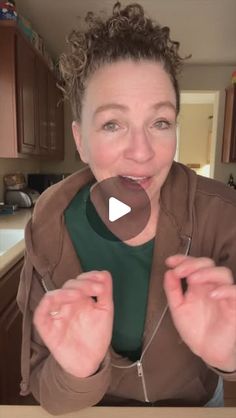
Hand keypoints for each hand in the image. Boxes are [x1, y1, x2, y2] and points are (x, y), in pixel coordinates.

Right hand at [33, 270, 113, 377]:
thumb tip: (105, 273)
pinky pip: (40, 312)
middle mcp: (66, 304)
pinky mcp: (46, 328)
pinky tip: (60, 300)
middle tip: (97, 289)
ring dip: (67, 292)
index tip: (102, 280)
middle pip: (68, 286)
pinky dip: (47, 303)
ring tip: (81, 295)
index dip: (89, 277)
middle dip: (83, 284)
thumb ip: (105, 293)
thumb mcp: (105, 312)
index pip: (80, 281)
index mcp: (79, 299)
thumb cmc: (96, 336)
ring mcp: (56, 315)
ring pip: (53, 296)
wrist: (90, 362)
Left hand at [164, 255, 235, 371]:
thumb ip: (172, 290)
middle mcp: (211, 286)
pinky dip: (225, 290)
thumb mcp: (178, 308)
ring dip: (207, 273)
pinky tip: (211, 294)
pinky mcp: (234, 307)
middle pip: (209, 264)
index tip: (169, 261)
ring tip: (192, 280)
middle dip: (193, 264)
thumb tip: (168, 272)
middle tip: (180, 272)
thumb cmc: (194, 328)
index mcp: (198, 284)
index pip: (194, 264)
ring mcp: (224, 295)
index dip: (182, 259)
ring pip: (223, 273)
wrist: (207, 351)